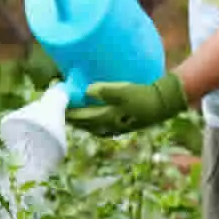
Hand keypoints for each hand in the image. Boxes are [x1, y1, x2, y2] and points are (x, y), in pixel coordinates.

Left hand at [66, 74, 188, 137]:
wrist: (163, 103)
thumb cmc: (144, 96)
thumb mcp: (124, 91)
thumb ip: (104, 91)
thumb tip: (86, 91)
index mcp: (105, 119)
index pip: (79, 116)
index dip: (66, 109)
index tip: (55, 99)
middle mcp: (107, 126)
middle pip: (82, 123)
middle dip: (70, 115)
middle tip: (59, 106)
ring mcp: (115, 127)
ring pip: (90, 126)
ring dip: (80, 119)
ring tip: (72, 111)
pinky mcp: (122, 124)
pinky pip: (99, 125)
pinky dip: (91, 120)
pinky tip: (92, 115)